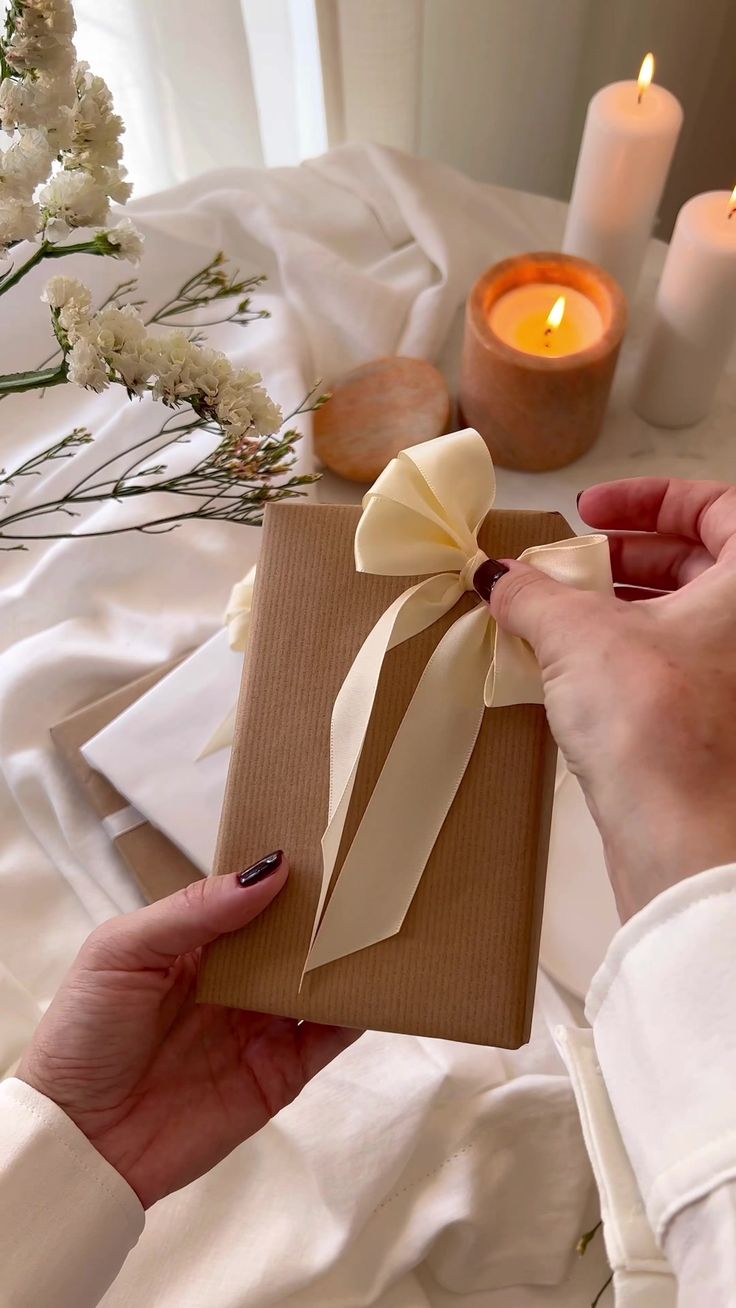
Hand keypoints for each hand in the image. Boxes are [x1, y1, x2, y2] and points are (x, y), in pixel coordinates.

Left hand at [17, 856, 357, 1207]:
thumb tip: (268, 871)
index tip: (328, 842)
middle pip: (295, 938)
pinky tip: (378, 986)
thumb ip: (193, 911)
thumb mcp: (122, 952)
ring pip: (320, 982)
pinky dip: (357, 1012)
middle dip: (329, 910)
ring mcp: (261, 1027)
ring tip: (386, 922)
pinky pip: (329, 1038)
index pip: (253, 899)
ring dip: (350, 956)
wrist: (78, 1141)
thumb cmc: (83, 1035)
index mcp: (198, 943)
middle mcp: (236, 981)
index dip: (286, 874)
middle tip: (372, 875)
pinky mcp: (280, 1074)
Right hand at [476, 478, 735, 919]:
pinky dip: (626, 661)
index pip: (717, 508)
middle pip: (699, 564)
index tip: (593, 511)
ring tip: (556, 621)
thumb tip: (498, 575)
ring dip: (618, 612)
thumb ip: (533, 593)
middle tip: (568, 569)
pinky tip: (571, 675)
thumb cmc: (660, 728)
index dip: (648, 499)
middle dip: (625, 559)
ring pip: (683, 623)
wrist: (684, 840)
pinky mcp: (715, 731)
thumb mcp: (578, 636)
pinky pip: (673, 672)